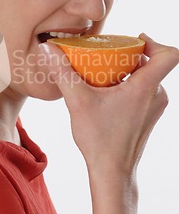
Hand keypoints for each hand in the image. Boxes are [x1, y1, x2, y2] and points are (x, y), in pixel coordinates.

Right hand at [39, 33, 178, 179]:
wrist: (113, 173)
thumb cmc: (101, 140)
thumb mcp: (77, 101)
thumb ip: (62, 72)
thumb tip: (47, 48)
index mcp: (146, 87)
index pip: (170, 54)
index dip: (155, 41)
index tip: (135, 40)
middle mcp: (157, 95)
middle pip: (154, 64)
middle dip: (131, 56)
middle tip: (108, 55)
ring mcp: (154, 108)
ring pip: (148, 78)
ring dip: (128, 72)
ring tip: (104, 74)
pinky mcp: (148, 117)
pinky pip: (144, 92)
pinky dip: (128, 87)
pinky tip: (106, 94)